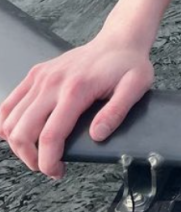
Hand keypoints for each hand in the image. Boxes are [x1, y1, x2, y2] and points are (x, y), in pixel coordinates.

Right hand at [0, 35, 153, 178]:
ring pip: (10, 120)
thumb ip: (117, 112)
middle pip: (22, 131)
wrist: (119, 39)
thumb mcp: (136, 86)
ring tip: (37, 152)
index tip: (57, 172)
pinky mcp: (36, 73)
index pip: (50, 136)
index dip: (48, 162)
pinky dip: (8, 123)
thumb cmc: (128, 63)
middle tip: (48, 165)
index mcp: (76, 88)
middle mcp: (53, 82)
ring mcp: (41, 76)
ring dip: (17, 143)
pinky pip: (9, 103)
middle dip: (31, 158)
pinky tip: (21, 133)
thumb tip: (96, 135)